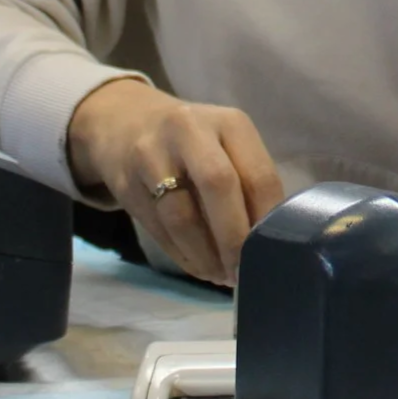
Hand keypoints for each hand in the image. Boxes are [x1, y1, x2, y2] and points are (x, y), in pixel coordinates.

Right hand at [67, 79, 283, 287]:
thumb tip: (270, 239)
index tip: (271, 251)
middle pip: (218, 186)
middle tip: (243, 271)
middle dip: (234, 238)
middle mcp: (190, 131)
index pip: (258, 174)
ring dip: (205, 255)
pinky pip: (158, 228)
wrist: (125, 122)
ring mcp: (151, 155)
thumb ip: (248, 180)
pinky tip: (198, 266)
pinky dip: (182, 255)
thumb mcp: (226, 144)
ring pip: (181, 215)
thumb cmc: (195, 142)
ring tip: (221, 276)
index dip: (266, 219)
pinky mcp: (125, 183)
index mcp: (229, 122)